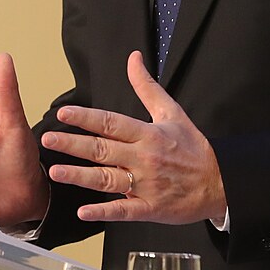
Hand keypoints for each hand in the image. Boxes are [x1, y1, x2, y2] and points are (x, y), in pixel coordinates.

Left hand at [40, 51, 225, 224]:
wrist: (221, 183)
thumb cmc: (193, 148)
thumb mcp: (172, 112)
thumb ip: (147, 86)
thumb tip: (133, 58)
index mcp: (148, 134)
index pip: (111, 123)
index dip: (86, 117)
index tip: (63, 113)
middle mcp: (144, 158)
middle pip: (103, 149)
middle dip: (73, 144)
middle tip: (48, 139)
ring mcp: (147, 185)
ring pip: (107, 179)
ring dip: (80, 176)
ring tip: (56, 172)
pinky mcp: (151, 208)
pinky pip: (124, 210)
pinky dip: (104, 212)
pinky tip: (83, 211)